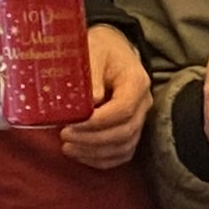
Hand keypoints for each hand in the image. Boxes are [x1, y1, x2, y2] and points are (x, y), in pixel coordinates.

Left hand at [60, 25, 149, 169]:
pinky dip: (103, 160)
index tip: (71, 126)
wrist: (114, 48)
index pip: (123, 110)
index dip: (97, 123)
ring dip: (95, 153)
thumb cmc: (101, 48)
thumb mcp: (93, 51)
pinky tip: (81, 155)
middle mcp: (144, 103)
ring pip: (125, 147)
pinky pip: (123, 153)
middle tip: (64, 137)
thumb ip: (92, 76)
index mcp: (136, 82)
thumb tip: (88, 103)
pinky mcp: (132, 129)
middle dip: (92, 140)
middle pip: (125, 132)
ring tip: (68, 147)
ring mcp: (141, 118)